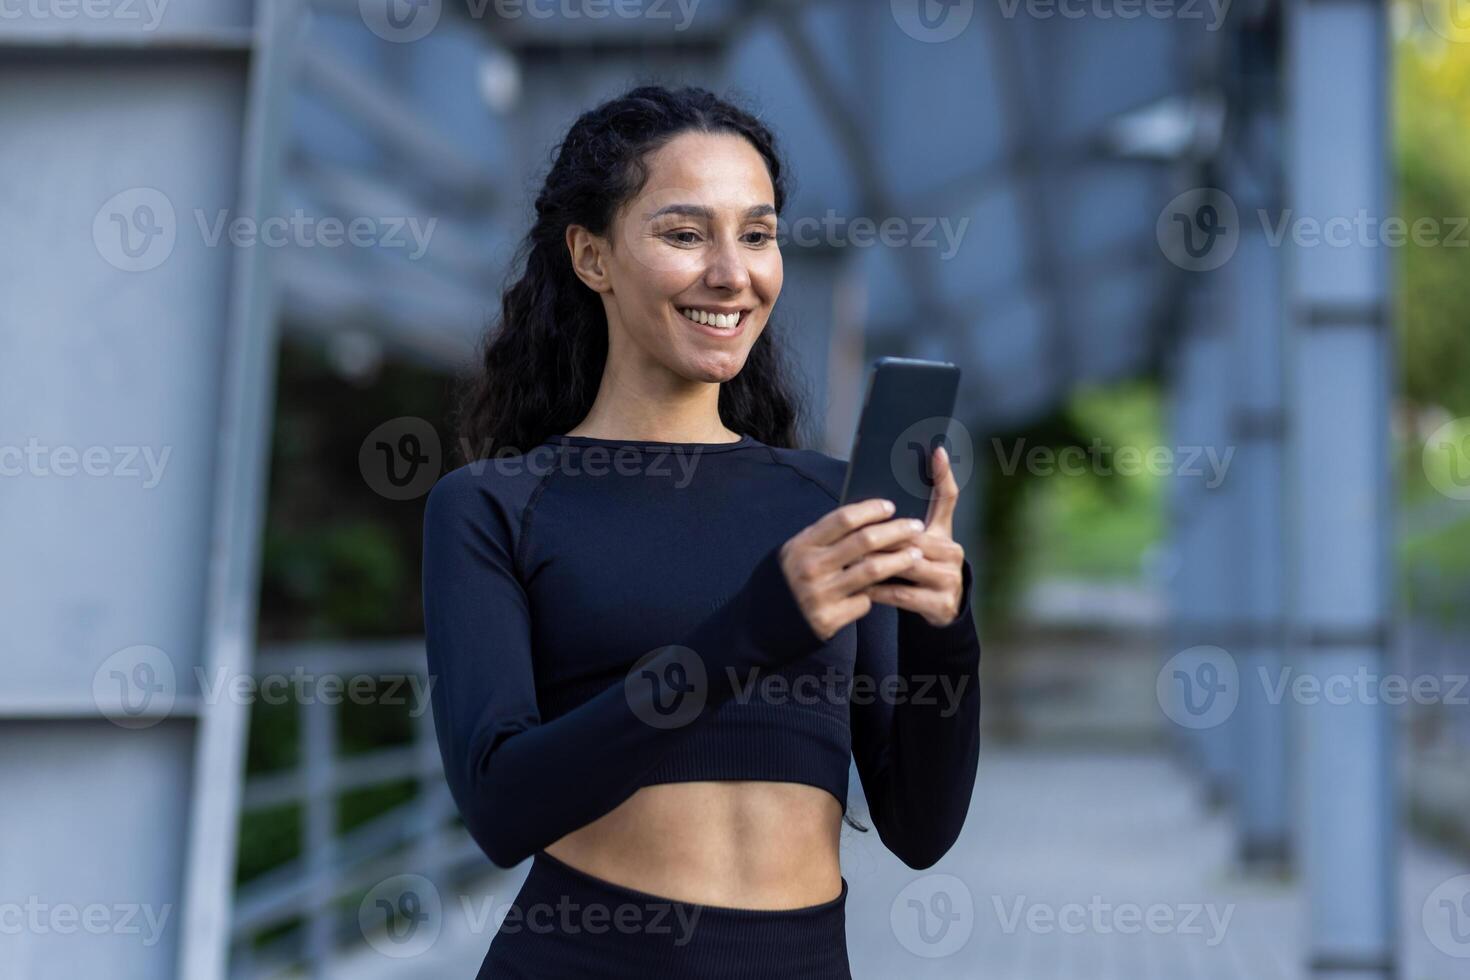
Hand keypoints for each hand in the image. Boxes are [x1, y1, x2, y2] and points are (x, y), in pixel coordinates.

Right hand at [778, 497, 927, 642]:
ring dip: (900, 560)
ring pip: (872, 571)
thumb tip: (866, 519)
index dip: (870, 510)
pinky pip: (864, 602)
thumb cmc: (790, 580)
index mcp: (802, 545)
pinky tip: (884, 591)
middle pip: (864, 542)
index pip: (843, 519)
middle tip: (916, 526)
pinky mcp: (829, 619)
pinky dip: (874, 595)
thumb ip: (825, 538)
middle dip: (896, 531)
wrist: (765, 624)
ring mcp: (820, 594)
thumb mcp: (797, 553)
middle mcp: (810, 567)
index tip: (890, 506)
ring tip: (916, 554)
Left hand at [863, 444, 965, 627]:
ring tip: (850, 560)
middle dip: (882, 536)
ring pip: (906, 564)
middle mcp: (952, 552)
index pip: (948, 497)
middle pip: (912, 536)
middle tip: (853, 534)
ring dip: (876, 563)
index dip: (943, 474)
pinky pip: (902, 593)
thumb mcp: (922, 541)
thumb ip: (908, 517)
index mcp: (945, 532)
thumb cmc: (923, 567)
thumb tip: (893, 485)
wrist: (941, 610)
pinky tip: (860, 587)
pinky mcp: (940, 603)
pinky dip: (878, 590)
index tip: (935, 450)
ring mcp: (949, 578)